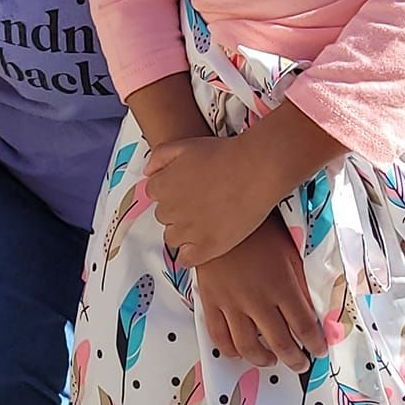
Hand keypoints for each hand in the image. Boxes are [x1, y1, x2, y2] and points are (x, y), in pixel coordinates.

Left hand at [146, 135, 269, 264]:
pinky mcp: (207, 247)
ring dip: (184, 231)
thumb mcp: (185, 145)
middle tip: (202, 202)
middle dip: (178, 210)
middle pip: (164, 216)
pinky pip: (186, 259)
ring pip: (173, 238)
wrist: (256, 169)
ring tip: (207, 220)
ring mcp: (188, 230)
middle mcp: (170, 210)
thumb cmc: (224, 154)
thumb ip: (160, 157)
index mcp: (162, 186)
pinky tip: (204, 243)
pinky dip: (191, 253)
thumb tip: (148, 173)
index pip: (154, 194)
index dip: (171, 191)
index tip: (188, 189)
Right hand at [195, 213, 327, 372]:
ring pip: (248, 346)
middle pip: (280, 342)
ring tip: (271, 360)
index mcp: (281, 286)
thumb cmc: (258, 230)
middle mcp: (257, 300)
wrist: (219, 215)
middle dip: (294, 358)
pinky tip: (239, 352)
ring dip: (263, 359)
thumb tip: (314, 305)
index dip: (314, 343)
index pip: (304, 326)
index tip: (319, 350)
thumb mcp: (289, 250)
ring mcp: (231, 303)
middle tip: (300, 363)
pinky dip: (230, 350)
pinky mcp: (211, 301)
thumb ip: (300, 280)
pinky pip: (219, 336)